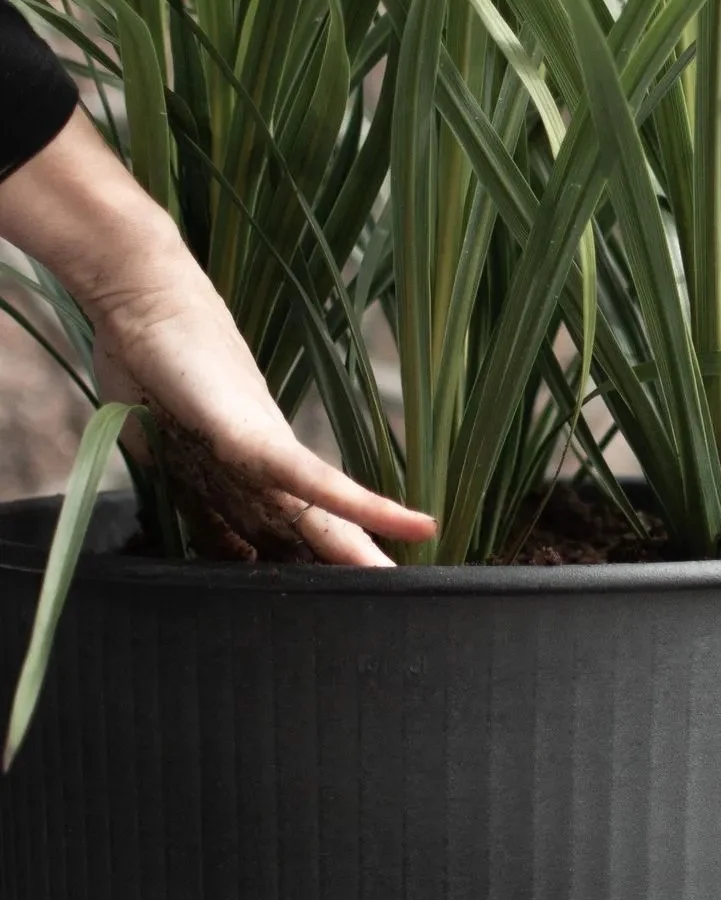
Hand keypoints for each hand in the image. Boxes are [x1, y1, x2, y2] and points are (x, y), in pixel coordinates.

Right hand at [0, 113, 435, 566]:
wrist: (137, 300)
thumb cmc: (146, 369)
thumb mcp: (166, 458)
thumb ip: (198, 505)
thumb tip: (228, 554)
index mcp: (241, 471)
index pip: (281, 530)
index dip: (307, 564)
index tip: (341, 598)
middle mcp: (262, 462)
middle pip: (312, 526)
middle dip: (348, 565)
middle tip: (394, 596)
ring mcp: (262, 445)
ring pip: (322, 511)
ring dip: (360, 548)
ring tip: (402, 577)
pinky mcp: (255, 431)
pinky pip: (311, 478)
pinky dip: (356, 502)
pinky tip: (403, 521)